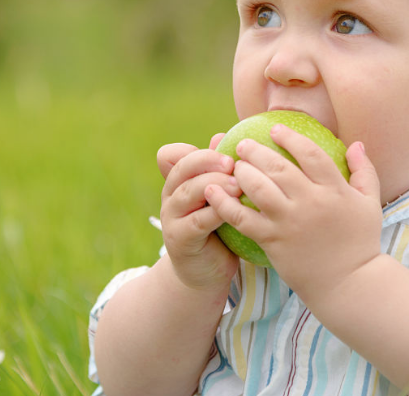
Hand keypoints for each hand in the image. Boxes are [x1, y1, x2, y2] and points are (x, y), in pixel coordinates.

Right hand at [157, 134, 239, 291]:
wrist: (205, 272)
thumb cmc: (218, 228)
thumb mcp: (219, 197)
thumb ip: (219, 170)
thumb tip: (221, 135)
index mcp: (178, 181)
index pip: (172, 155)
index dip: (194, 151)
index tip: (224, 147)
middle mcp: (170, 196)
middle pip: (181, 169)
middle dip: (207, 161)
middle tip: (233, 162)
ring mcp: (172, 218)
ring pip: (188, 193)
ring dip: (214, 185)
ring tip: (238, 185)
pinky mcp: (180, 240)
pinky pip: (197, 222)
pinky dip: (216, 213)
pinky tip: (234, 210)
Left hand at [204, 124, 382, 300]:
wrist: (348, 284)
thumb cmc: (361, 242)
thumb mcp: (371, 204)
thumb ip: (364, 171)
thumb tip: (356, 143)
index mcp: (334, 190)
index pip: (310, 154)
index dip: (290, 138)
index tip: (275, 129)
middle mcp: (310, 202)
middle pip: (278, 167)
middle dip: (256, 151)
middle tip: (243, 145)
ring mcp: (289, 222)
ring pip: (258, 188)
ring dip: (242, 172)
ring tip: (233, 165)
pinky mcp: (272, 241)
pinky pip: (242, 219)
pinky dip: (224, 203)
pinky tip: (212, 191)